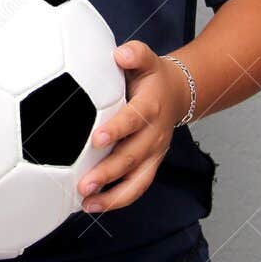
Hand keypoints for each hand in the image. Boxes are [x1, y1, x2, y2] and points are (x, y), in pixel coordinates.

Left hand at [76, 40, 191, 213]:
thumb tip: (121, 54)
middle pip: (132, 157)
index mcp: (150, 108)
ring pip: (137, 181)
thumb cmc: (150, 76)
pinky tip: (91, 207)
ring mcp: (154, 154)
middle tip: (83, 184)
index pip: (134, 120)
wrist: (177, 93)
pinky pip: (136, 188)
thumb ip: (135, 54)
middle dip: (108, 172)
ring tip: (87, 204)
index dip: (117, 130)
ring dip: (112, 196)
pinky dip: (116, 200)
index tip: (97, 139)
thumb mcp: (146, 59)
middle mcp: (154, 135)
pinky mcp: (150, 166)